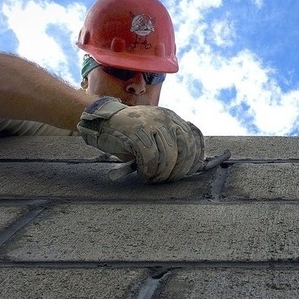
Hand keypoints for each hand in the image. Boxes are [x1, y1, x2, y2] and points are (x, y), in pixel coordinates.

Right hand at [77, 97, 204, 182]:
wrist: (103, 122)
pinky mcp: (137, 132)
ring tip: (153, 179)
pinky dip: (148, 171)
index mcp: (172, 118)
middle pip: (185, 148)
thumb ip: (171, 144)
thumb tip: (189, 167)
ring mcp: (152, 124)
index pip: (194, 137)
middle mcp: (166, 118)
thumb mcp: (155, 134)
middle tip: (167, 180)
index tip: (190, 171)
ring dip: (162, 173)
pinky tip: (143, 175)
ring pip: (169, 155)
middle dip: (179, 170)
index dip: (195, 157)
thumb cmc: (130, 134)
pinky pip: (150, 157)